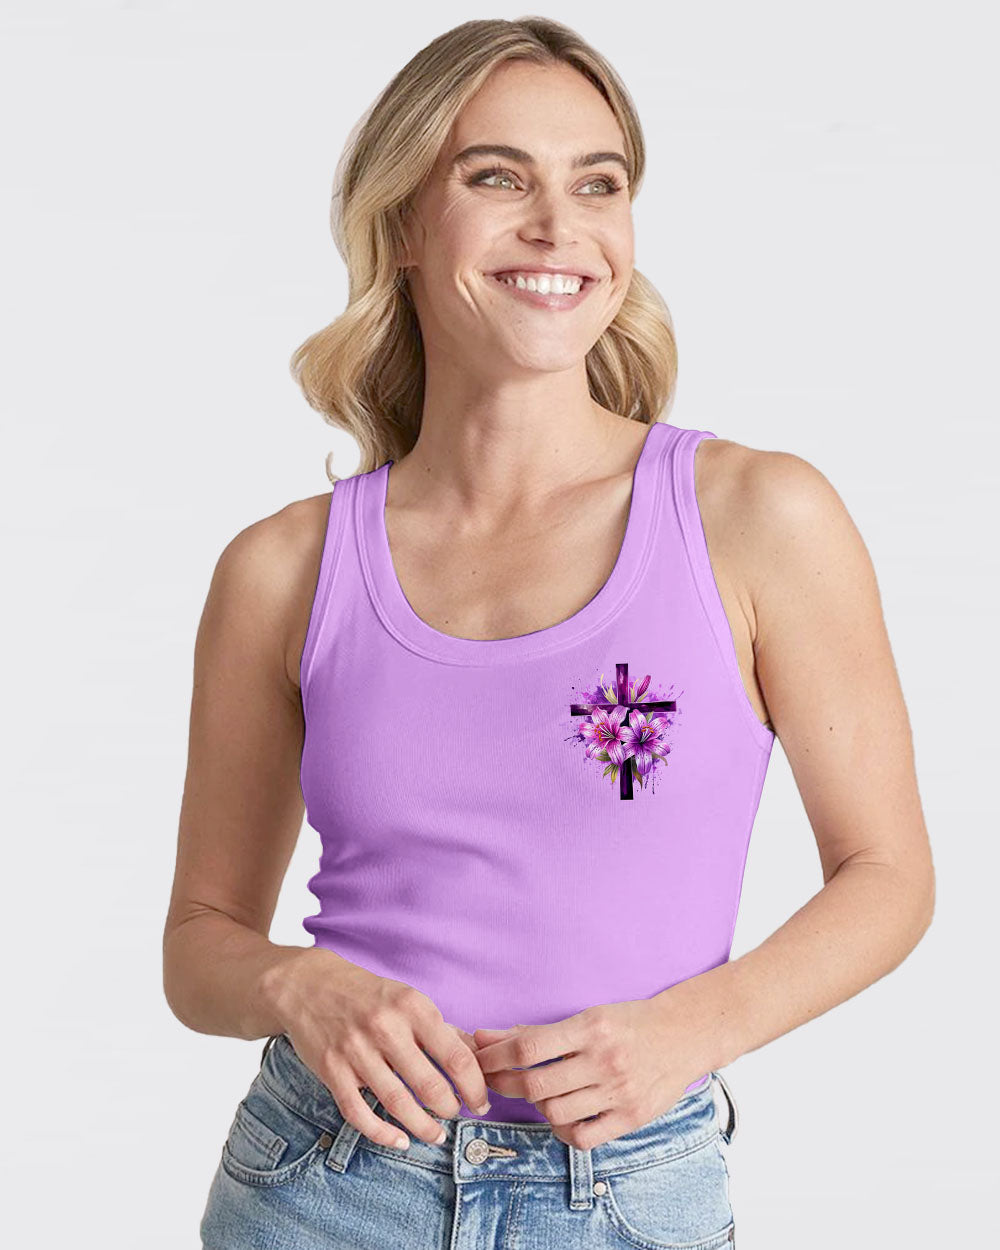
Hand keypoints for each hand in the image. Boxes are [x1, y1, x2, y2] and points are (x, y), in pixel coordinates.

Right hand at [273, 948, 492, 1150]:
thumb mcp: (408, 999)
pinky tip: (399, 1139)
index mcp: (412, 1006)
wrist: (308, 984)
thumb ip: (442, 1029)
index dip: (474, 1086)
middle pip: (429, 1085)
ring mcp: (356, 1050)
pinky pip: (359, 1113)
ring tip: (436, 1135)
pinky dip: (382, 1133)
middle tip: (457, 1115)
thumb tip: (477, 1058)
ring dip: (422, 1127)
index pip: (455, 1056)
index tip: (480, 1101)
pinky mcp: (331, 1069)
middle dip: (450, 1109)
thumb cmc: (367, 994)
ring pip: (397, 1104)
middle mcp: (385, 1027)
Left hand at [471, 997, 702, 1148]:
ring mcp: (618, 1092)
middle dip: (504, 1084)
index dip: (496, 1056)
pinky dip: (562, 1130)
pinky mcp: (630, 1117)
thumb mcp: (588, 1015)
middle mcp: (603, 1061)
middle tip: (492, 1081)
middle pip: (536, 1084)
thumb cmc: (630, 1021)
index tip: (479, 1059)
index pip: (529, 1047)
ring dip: (534, 1106)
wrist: (684, 1035)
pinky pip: (583, 1137)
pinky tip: (560, 1116)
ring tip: (533, 1094)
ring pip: (555, 1113)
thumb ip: (538, 1031)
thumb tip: (486, 1036)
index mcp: (591, 1028)